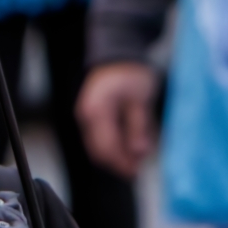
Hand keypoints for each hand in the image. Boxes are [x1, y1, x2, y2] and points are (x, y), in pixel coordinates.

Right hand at [78, 59, 160, 177]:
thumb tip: (140, 152)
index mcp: (97, 111)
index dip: (121, 163)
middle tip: (138, 169)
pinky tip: (131, 146)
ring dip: (118, 155)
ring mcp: (87, 117)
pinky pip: (100, 138)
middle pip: (99, 151)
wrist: (120, 54)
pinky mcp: (92, 117)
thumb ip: (139, 126)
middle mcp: (87, 116)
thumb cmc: (132, 73)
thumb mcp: (141, 99)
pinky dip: (115, 145)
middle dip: (119, 162)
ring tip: (138, 157)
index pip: (106, 147)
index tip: (136, 172)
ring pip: (99, 147)